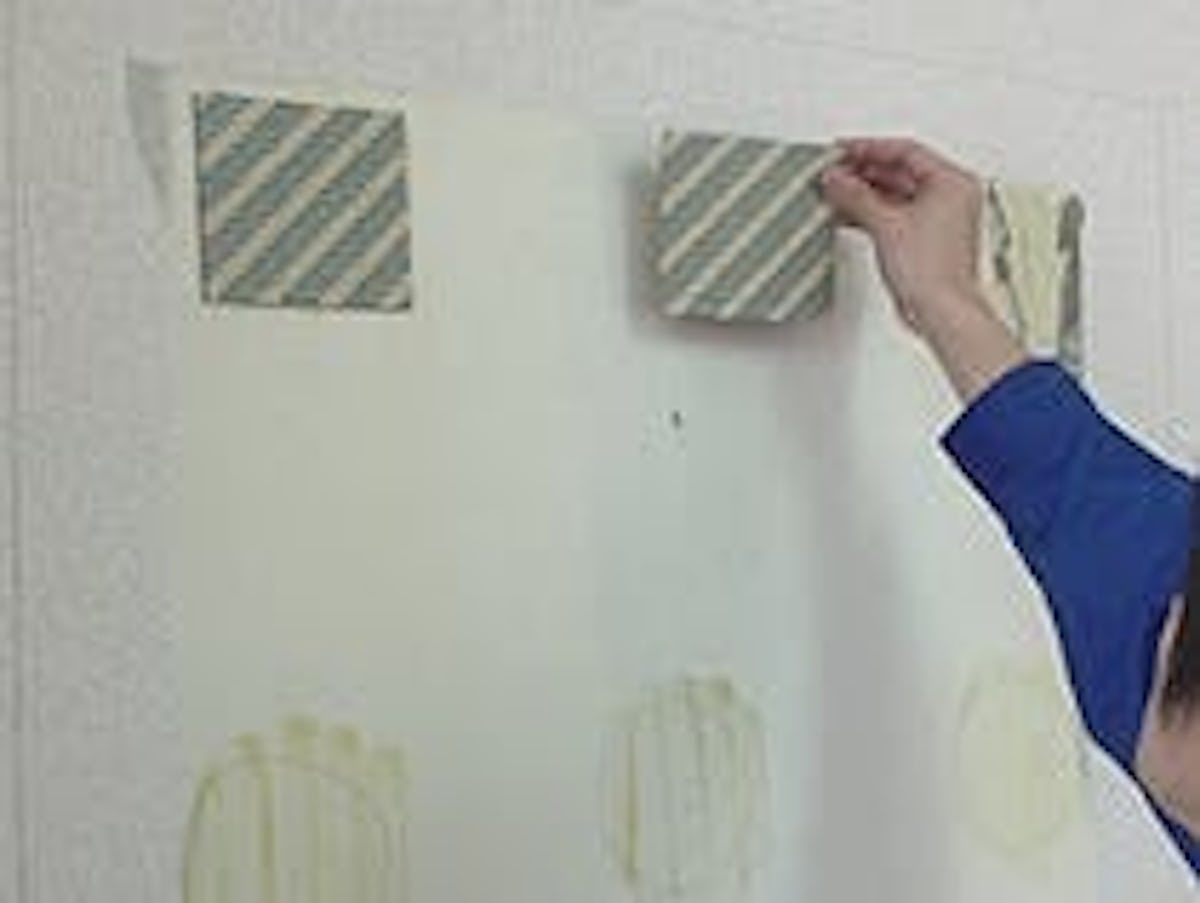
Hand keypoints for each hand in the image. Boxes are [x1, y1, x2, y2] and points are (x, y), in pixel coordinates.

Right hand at [821, 138, 986, 334]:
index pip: (906, 151)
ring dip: (864, 193)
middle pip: (900, 171)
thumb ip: (856, 196)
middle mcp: (950, 197)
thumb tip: (835, 178)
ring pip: (894, 194)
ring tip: (834, 192)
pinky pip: (893, 215)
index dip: (870, 147)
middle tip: (833, 172)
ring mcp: (938, 219)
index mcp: (953, 182)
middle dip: (863, 172)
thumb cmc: (933, 271)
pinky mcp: (924, 240)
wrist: (941, 311)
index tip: (842, 150)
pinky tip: (846, 214)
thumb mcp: (886, 224)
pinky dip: (870, 213)